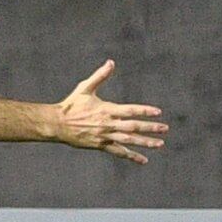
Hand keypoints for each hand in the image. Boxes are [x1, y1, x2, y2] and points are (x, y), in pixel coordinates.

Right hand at [49, 59, 164, 161]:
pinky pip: (119, 152)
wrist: (57, 124)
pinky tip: (143, 159)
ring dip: (145, 143)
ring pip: (129, 141)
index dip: (144, 111)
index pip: (130, 110)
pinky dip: (132, 156)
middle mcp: (108, 124)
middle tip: (165, 129)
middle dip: (150, 128)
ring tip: (159, 144)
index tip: (157, 112)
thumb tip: (111, 62)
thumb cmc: (71, 105)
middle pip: (133, 127)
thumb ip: (100, 76)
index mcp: (106, 109)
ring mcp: (105, 136)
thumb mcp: (85, 88)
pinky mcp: (101, 145)